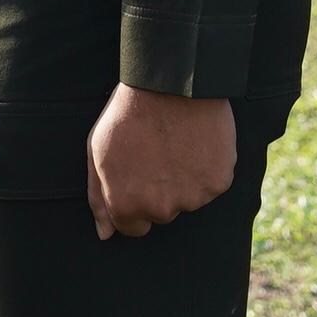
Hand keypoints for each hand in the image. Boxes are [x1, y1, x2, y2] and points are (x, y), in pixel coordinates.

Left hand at [86, 86, 234, 239]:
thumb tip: (105, 233)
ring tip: (177, 142)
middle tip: (157, 152)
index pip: (134, 227)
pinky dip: (208, 167)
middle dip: (160, 191)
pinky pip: (213, 183)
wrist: (170, 82)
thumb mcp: (97, 150)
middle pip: (162, 213)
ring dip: (185, 179)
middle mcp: (161, 209)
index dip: (135, 201)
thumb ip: (99, 197)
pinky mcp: (219, 182)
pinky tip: (197, 141)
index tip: (139, 177)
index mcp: (127, 205)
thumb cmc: (128, 113)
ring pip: (189, 198)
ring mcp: (192, 197)